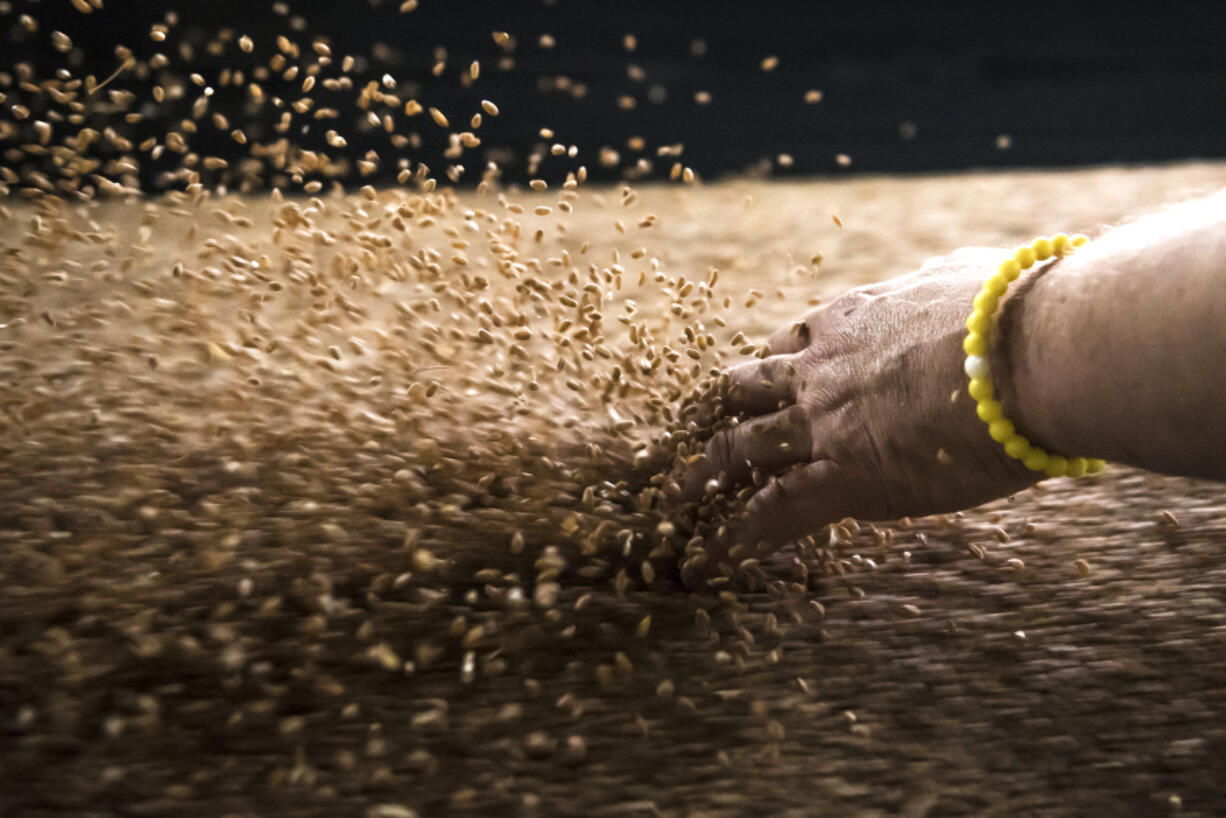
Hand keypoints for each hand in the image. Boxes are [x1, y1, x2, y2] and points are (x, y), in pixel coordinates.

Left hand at [674, 248, 1038, 586]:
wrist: (1030, 348)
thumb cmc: (1017, 309)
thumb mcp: (969, 275)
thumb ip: (951, 284)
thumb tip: (973, 278)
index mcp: (850, 321)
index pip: (790, 346)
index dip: (776, 370)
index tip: (768, 387)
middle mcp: (821, 370)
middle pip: (744, 391)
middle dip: (718, 414)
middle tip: (698, 434)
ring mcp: (822, 424)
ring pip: (736, 451)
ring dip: (698, 478)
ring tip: (669, 504)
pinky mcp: (842, 476)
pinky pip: (769, 514)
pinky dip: (730, 542)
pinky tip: (705, 566)